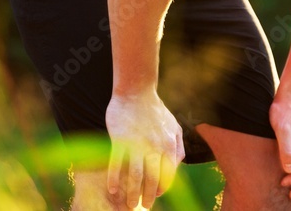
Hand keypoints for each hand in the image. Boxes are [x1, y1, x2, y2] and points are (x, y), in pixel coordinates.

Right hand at [106, 90, 184, 209]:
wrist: (136, 91)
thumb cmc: (155, 110)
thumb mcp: (174, 126)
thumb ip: (178, 146)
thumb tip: (177, 166)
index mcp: (168, 144)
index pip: (168, 174)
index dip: (162, 188)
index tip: (156, 196)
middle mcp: (154, 146)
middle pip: (151, 179)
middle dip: (147, 196)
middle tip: (141, 206)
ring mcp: (136, 143)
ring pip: (134, 175)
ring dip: (131, 192)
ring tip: (128, 204)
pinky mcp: (120, 139)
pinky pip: (116, 163)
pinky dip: (114, 178)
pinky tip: (112, 189)